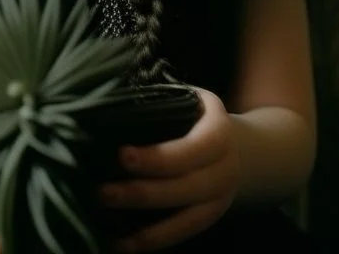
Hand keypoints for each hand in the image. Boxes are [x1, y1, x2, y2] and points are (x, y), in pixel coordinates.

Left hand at [100, 88, 239, 252]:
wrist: (236, 143)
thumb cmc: (194, 114)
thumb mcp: (185, 98)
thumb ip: (156, 101)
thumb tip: (109, 99)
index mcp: (219, 129)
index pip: (193, 148)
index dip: (159, 157)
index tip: (122, 156)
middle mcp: (227, 166)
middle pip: (186, 186)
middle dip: (143, 192)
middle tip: (103, 192)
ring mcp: (221, 197)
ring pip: (186, 217)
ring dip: (146, 226)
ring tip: (106, 220)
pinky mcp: (210, 217)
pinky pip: (183, 233)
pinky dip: (153, 240)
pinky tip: (122, 244)